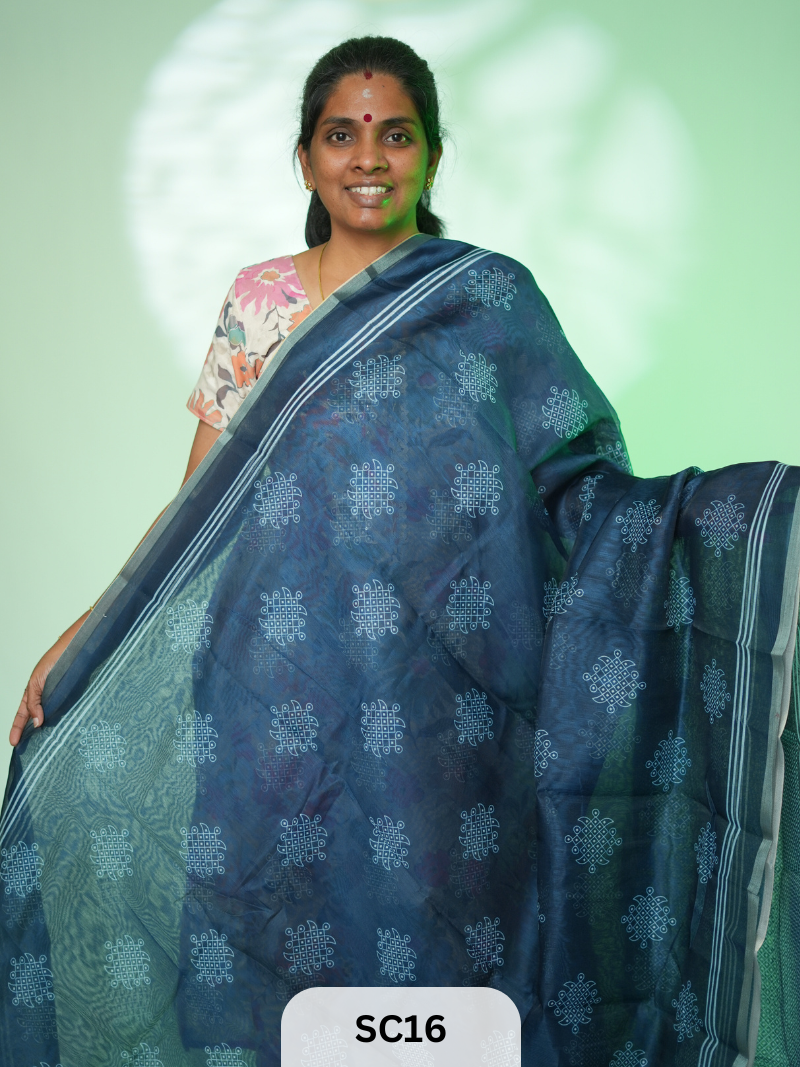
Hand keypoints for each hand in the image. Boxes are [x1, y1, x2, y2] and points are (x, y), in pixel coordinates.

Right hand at [9, 611, 89, 746]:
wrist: (76, 648)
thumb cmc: (55, 660)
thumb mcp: (37, 681)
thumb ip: (34, 701)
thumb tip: (36, 723)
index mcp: (33, 692)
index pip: (22, 714)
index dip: (18, 728)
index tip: (13, 743)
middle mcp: (46, 697)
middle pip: (36, 719)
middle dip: (32, 734)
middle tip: (29, 750)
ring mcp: (60, 698)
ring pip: (53, 717)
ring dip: (50, 730)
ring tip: (48, 745)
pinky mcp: (74, 697)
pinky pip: (67, 711)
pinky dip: (65, 721)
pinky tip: (66, 731)